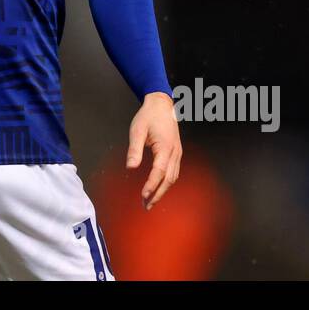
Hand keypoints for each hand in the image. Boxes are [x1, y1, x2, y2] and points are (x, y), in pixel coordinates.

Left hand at [126, 91, 181, 209]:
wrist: (161, 104)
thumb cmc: (148, 116)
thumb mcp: (137, 130)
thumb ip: (134, 149)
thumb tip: (130, 167)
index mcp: (165, 147)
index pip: (159, 172)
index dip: (151, 185)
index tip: (143, 195)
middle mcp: (174, 152)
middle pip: (168, 179)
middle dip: (158, 194)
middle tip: (146, 205)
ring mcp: (177, 153)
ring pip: (173, 177)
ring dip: (162, 190)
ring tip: (150, 201)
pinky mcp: (176, 152)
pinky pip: (174, 172)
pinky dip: (166, 183)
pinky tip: (158, 187)